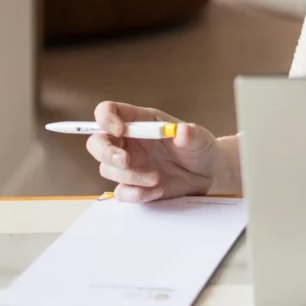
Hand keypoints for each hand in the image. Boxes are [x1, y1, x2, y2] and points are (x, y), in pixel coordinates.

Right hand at [86, 101, 220, 202]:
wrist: (209, 174)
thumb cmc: (199, 148)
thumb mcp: (200, 138)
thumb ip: (191, 134)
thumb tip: (182, 131)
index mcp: (140, 121)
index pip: (109, 111)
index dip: (106, 118)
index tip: (120, 130)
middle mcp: (129, 142)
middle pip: (97, 142)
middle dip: (105, 152)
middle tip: (125, 160)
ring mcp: (130, 165)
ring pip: (107, 169)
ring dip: (130, 176)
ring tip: (156, 178)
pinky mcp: (134, 186)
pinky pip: (121, 192)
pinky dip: (136, 194)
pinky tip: (157, 191)